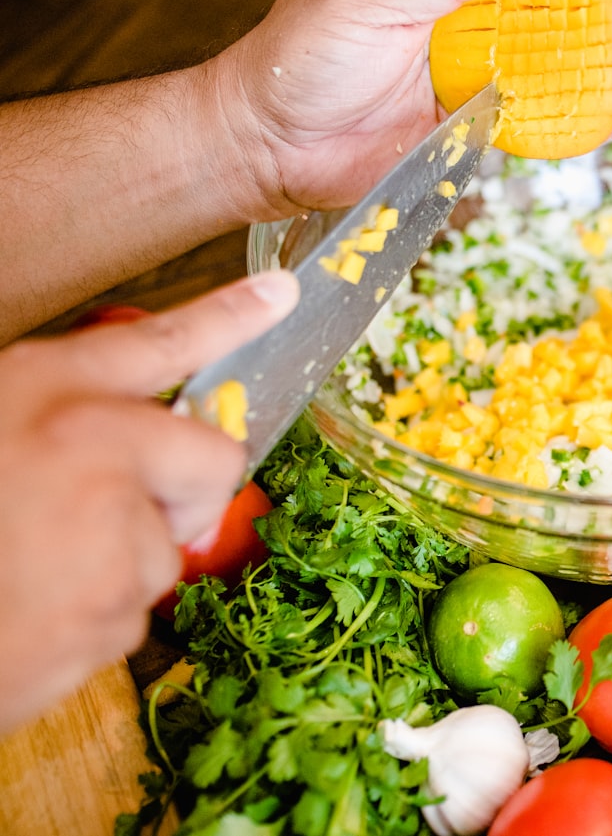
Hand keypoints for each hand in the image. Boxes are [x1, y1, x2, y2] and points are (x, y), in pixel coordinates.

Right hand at [0, 270, 297, 732]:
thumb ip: (63, 413)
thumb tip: (121, 422)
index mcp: (48, 394)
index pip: (163, 340)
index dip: (230, 313)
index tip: (283, 293)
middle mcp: (94, 456)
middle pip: (215, 466)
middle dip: (182, 491)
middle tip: (103, 505)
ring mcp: (109, 543)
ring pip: (164, 552)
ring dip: (116, 562)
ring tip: (29, 566)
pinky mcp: (105, 622)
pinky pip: (129, 616)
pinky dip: (88, 617)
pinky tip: (25, 610)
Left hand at [212, 0, 611, 212]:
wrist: (269, 146)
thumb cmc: (298, 60)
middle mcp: (446, 24)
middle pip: (535, 11)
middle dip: (594, 11)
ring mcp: (453, 78)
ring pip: (534, 67)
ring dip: (588, 65)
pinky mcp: (451, 129)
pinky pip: (513, 121)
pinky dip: (555, 118)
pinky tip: (597, 114)